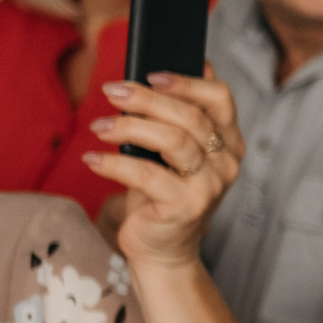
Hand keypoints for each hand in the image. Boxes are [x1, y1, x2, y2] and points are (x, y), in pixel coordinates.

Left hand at [83, 69, 242, 272]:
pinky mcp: (186, 207)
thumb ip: (179, 116)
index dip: (187, 82)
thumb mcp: (173, 151)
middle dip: (146, 99)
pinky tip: (93, 160)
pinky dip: (115, 165)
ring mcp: (209, 186)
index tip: (150, 74)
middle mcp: (227, 163)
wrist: (163, 248)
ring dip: (128, 128)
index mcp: (229, 142)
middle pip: (190, 117)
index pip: (220, 99)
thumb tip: (168, 73)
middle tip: (111, 91)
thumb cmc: (163, 193)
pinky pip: (147, 175)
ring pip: (172, 141)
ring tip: (98, 127)